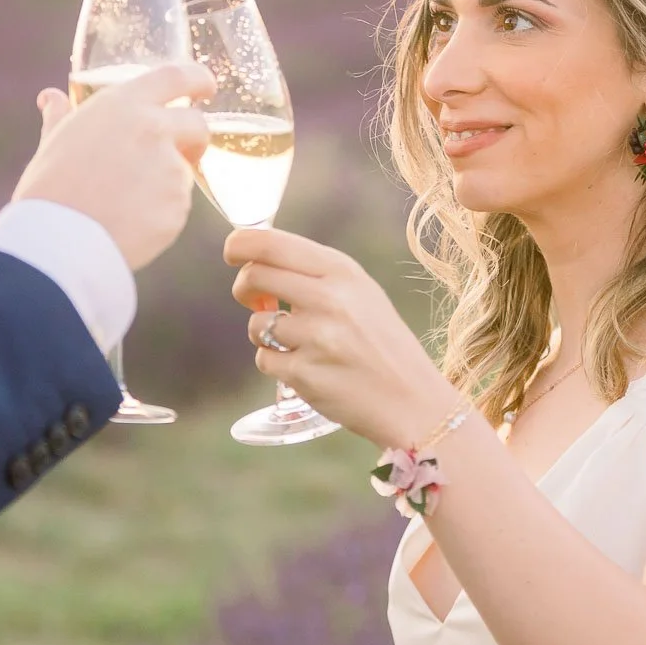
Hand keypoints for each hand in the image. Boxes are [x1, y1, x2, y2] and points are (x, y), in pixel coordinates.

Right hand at [15, 62, 213, 269]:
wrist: (58, 242)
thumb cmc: (49, 190)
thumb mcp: (54, 143)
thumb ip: (61, 116)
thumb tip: (50, 98)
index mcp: (122, 105)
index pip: (176, 76)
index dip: (198, 79)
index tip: (206, 86)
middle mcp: (153, 130)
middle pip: (197, 125)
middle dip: (194, 139)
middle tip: (179, 153)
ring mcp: (170, 169)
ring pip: (184, 171)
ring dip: (167, 183)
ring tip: (126, 202)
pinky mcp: (178, 206)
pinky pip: (178, 206)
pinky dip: (161, 214)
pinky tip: (131, 222)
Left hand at [224, 227, 462, 449]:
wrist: (413, 401)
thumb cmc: (383, 343)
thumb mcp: (361, 293)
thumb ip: (315, 274)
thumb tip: (256, 260)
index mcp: (342, 271)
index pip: (270, 243)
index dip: (238, 245)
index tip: (232, 253)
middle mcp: (328, 299)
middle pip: (252, 277)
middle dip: (244, 288)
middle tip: (254, 299)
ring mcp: (315, 338)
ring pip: (255, 325)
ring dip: (265, 334)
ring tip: (299, 343)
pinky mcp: (304, 375)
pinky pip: (265, 361)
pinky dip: (278, 364)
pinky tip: (308, 367)